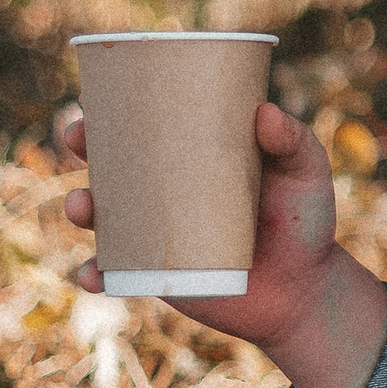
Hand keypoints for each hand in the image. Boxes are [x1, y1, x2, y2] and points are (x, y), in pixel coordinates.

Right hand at [59, 99, 386, 387]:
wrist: (304, 293)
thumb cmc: (304, 222)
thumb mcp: (307, 174)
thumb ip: (295, 142)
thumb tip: (264, 111)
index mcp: (194, 156)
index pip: (149, 123)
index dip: (116, 106)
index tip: (97, 93)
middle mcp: (166, 192)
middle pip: (112, 162)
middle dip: (84, 145)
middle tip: (79, 137)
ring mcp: (157, 234)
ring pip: (102, 216)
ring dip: (81, 206)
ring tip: (83, 205)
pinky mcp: (157, 275)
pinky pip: (113, 275)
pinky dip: (95, 274)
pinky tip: (94, 274)